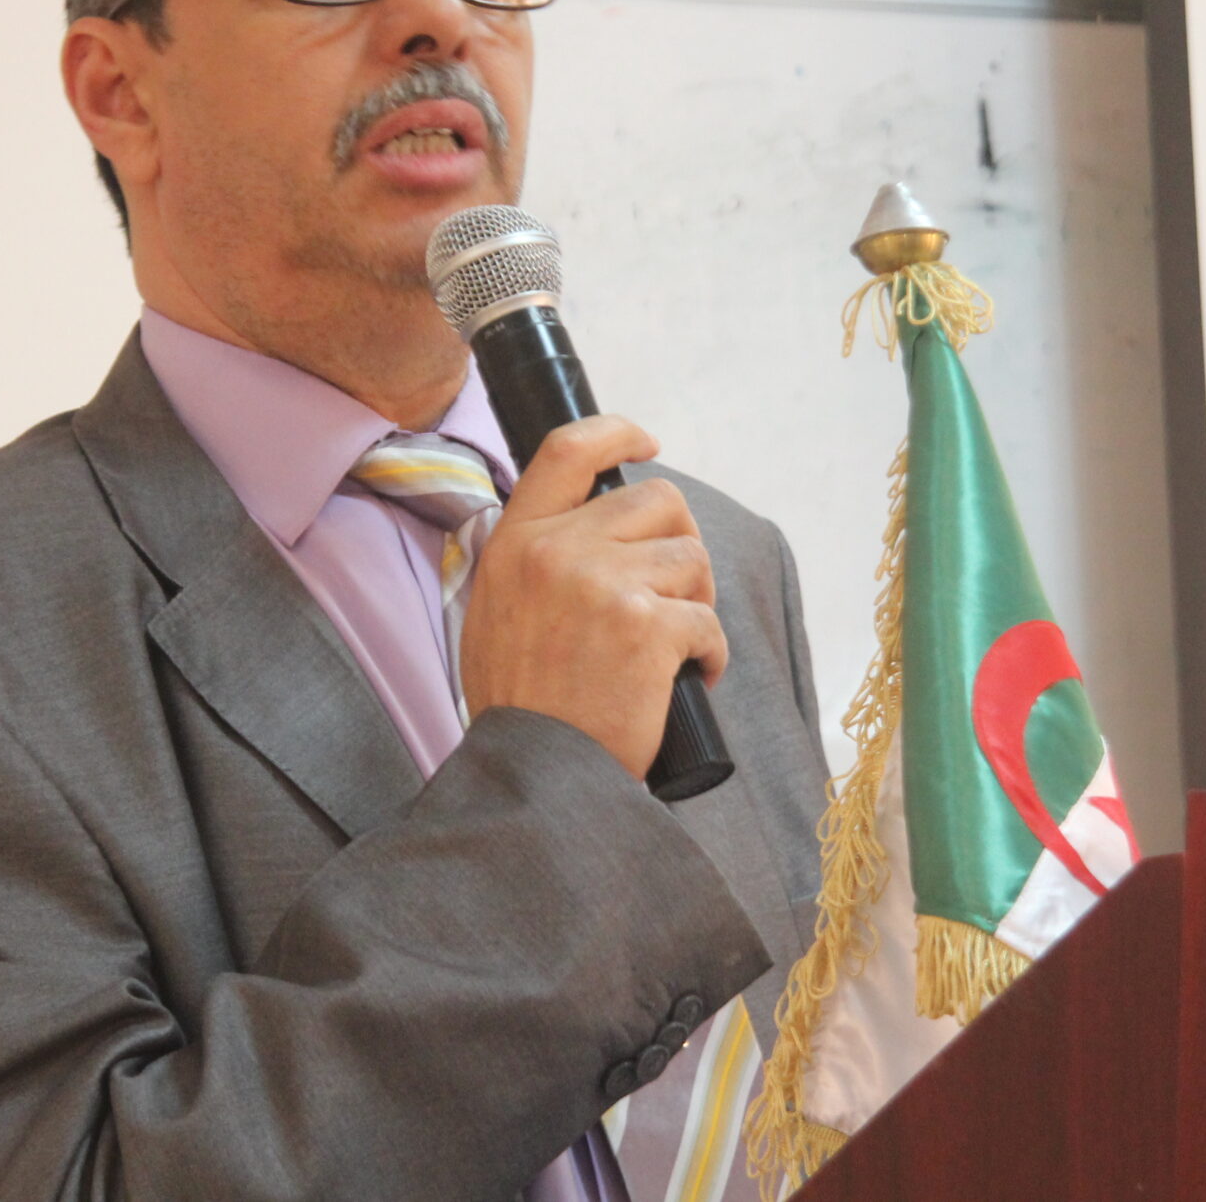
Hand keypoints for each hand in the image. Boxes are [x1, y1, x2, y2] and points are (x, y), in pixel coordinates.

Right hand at [457, 414, 727, 779]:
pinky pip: (708, 622)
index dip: (616, 432)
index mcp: (517, 540)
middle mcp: (559, 550)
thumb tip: (586, 530)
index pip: (568, 451)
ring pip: (690, 558)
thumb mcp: (494, 609)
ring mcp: (605, 585)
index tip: (647, 442)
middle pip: (657, 499)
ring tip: (677, 647)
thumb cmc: (519, 703)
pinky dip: (711, 654)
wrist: (534, 773)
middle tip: (676, 592)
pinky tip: (692, 679)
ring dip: (697, 601)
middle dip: (680, 540)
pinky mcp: (648, 628)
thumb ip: (531, 560)